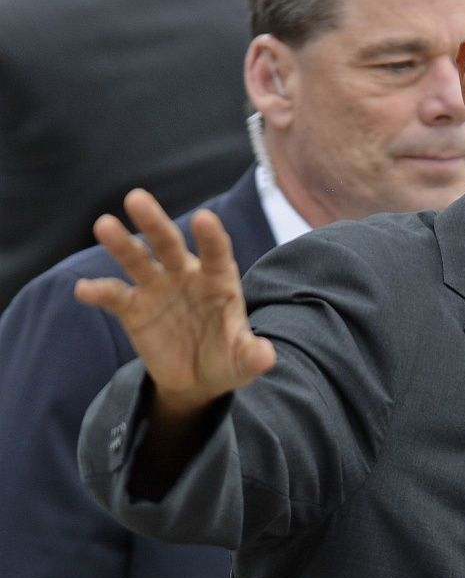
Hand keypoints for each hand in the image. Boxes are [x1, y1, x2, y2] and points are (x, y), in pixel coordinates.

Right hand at [75, 189, 275, 418]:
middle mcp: (186, 274)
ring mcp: (158, 288)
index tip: (204, 219)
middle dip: (154, 222)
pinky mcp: (134, 307)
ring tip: (104, 225)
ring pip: (138, 259)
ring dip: (121, 243)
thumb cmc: (228, 358)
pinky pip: (115, 296)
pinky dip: (100, 292)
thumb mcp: (243, 360)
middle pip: (169, 243)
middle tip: (137, 199)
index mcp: (219, 279)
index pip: (216, 252)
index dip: (210, 237)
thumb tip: (266, 356)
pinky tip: (84, 290)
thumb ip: (253, 354)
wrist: (199, 379)